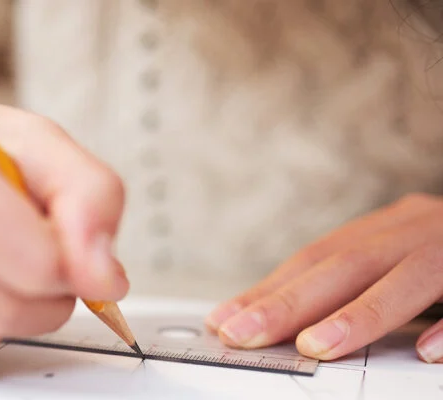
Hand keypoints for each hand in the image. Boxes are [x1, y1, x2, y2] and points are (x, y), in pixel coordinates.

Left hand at [206, 193, 442, 362]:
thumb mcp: (399, 258)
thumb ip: (356, 284)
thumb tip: (295, 324)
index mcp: (388, 230)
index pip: (316, 259)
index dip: (269, 288)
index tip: (224, 319)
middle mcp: (418, 229)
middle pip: (346, 264)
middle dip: (289, 302)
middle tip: (240, 333)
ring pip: (409, 276)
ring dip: (361, 315)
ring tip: (314, 346)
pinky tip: (429, 353)